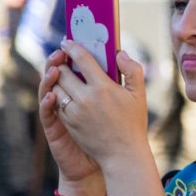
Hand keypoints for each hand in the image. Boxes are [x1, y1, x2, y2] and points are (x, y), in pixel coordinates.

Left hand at [39, 40, 148, 181]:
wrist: (122, 154)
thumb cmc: (133, 123)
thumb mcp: (139, 95)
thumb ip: (132, 70)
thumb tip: (120, 53)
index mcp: (103, 87)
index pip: (82, 58)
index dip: (72, 46)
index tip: (68, 41)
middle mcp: (85, 98)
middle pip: (63, 71)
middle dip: (61, 62)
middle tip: (62, 56)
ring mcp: (74, 112)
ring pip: (56, 87)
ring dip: (56, 78)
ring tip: (61, 73)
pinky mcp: (68, 123)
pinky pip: (57, 103)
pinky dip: (58, 94)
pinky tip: (63, 91)